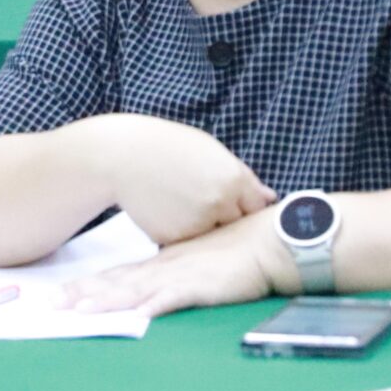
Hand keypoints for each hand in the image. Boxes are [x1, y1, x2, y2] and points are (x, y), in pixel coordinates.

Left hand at [59, 208, 288, 317]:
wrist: (274, 238)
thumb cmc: (242, 249)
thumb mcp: (203, 259)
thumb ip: (180, 270)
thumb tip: (160, 282)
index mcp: (165, 262)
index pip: (120, 274)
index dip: (89, 284)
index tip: (61, 292)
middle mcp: (166, 267)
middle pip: (118, 283)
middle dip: (83, 294)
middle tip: (51, 304)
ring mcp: (183, 275)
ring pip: (137, 291)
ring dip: (108, 302)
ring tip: (79, 312)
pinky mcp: (204, 285)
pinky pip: (174, 298)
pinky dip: (154, 307)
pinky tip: (136, 316)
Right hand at [95, 115, 276, 244]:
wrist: (121, 156)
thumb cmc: (167, 147)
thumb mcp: (209, 151)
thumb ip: (241, 176)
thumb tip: (269, 198)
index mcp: (233, 180)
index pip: (256, 207)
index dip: (245, 205)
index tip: (235, 202)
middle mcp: (219, 204)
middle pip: (236, 225)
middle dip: (226, 219)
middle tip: (203, 202)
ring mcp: (196, 225)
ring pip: (212, 237)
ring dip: (205, 228)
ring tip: (182, 204)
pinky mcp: (174, 239)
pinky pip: (187, 242)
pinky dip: (181, 233)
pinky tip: (167, 211)